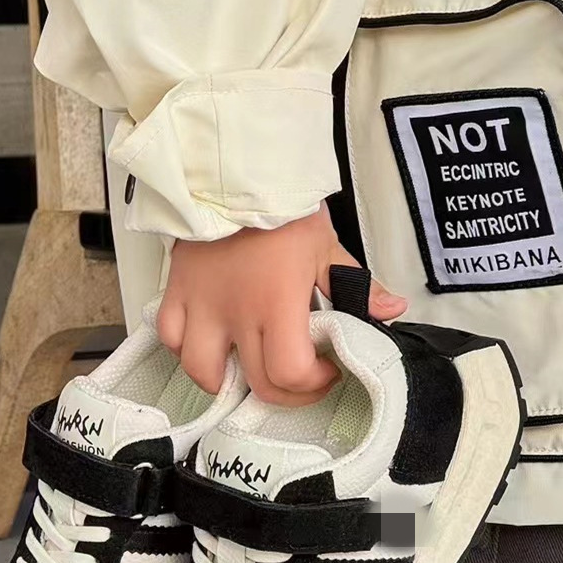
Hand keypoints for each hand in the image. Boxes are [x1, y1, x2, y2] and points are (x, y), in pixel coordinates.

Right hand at [158, 205, 407, 405]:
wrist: (231, 169)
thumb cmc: (280, 207)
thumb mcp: (325, 245)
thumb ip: (358, 285)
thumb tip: (392, 310)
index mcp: (277, 303)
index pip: (289, 372)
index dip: (312, 385)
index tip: (327, 370)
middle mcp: (236, 313)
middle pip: (255, 383)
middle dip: (284, 393)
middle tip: (299, 379)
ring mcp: (202, 305)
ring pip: (201, 371)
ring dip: (227, 380)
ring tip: (247, 367)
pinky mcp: (177, 291)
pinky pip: (170, 337)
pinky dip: (186, 349)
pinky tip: (208, 341)